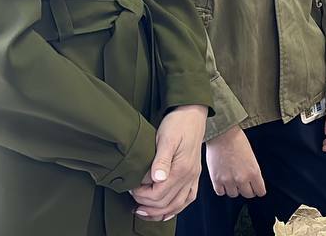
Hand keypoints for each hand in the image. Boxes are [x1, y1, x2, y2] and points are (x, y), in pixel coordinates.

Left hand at [132, 104, 206, 220]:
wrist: (192, 113)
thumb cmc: (178, 123)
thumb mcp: (166, 138)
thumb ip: (161, 160)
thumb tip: (156, 179)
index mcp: (182, 169)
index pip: (158, 194)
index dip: (141, 195)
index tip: (130, 188)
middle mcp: (190, 176)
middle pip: (166, 203)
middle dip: (147, 205)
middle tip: (133, 199)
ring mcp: (193, 177)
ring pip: (178, 205)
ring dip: (160, 212)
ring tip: (144, 212)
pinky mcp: (194, 175)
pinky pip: (188, 198)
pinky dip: (176, 208)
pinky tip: (166, 212)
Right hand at [204, 125, 265, 198]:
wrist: (222, 134)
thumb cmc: (237, 140)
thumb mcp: (251, 157)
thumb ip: (252, 171)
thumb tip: (251, 181)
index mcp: (254, 172)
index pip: (260, 191)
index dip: (258, 190)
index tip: (256, 189)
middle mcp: (242, 179)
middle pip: (247, 194)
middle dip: (247, 189)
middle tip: (245, 185)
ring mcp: (228, 180)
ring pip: (234, 194)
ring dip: (234, 189)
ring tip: (233, 181)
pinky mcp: (216, 180)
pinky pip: (220, 192)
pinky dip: (222, 189)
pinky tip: (223, 182)